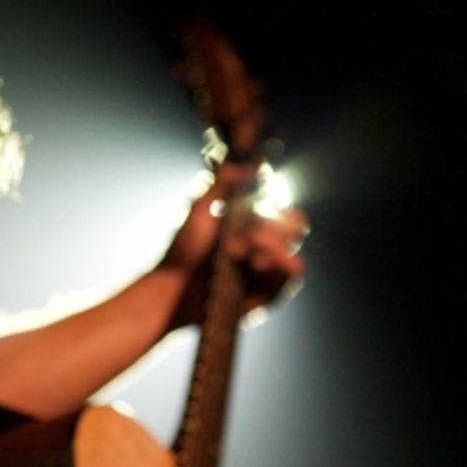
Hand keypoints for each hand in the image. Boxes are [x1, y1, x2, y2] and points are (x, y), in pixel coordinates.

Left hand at [157, 165, 307, 330]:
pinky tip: (256, 269)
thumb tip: (248, 168)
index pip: (287, 217)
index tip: (271, 211)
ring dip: (275, 256)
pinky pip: (285, 286)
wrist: (172, 288)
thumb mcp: (200, 210)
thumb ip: (222, 183)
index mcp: (253, 228)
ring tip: (251, 260)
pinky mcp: (263, 298)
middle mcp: (263, 251)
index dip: (286, 215)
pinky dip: (276, 275)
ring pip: (294, 262)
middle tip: (251, 239)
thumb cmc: (183, 251)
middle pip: (294, 237)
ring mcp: (264, 276)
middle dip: (279, 233)